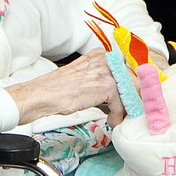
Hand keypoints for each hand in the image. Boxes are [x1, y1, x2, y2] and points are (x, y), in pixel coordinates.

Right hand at [6, 49, 126, 126]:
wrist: (43, 95)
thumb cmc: (57, 89)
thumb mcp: (81, 75)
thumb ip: (97, 76)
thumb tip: (114, 89)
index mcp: (98, 55)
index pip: (125, 67)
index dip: (130, 84)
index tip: (130, 97)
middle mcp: (104, 59)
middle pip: (132, 77)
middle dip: (131, 96)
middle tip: (126, 109)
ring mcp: (106, 72)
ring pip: (129, 90)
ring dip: (125, 107)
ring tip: (118, 116)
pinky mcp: (106, 86)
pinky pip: (121, 103)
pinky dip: (118, 115)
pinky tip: (111, 120)